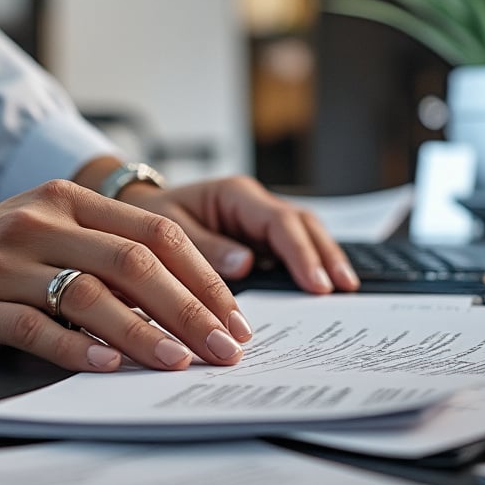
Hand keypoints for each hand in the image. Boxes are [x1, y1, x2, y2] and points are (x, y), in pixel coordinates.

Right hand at [0, 180, 251, 373]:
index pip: (154, 233)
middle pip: (133, 263)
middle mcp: (39, 221)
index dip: (202, 276)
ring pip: (89, 295)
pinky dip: (76, 348)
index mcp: (67, 199)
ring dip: (143, 333)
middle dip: (189, 309)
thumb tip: (182, 299)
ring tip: (178, 361)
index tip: (233, 317)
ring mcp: (6, 262)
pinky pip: (35, 327)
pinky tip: (106, 366)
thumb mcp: (46, 232)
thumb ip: (104, 251)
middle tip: (223, 348)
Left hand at [117, 175, 359, 293]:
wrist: (138, 213)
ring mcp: (258, 220)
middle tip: (343, 288)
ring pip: (303, 234)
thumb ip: (205, 247)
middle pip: (302, 224)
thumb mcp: (167, 229)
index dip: (301, 253)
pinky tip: (322, 287)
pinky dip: (307, 266)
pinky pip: (289, 249)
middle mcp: (252, 203)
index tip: (317, 284)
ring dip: (324, 259)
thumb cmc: (148, 218)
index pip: (279, 222)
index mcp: (233, 194)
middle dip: (325, 255)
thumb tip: (245, 264)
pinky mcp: (258, 238)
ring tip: (345, 289)